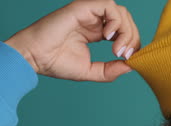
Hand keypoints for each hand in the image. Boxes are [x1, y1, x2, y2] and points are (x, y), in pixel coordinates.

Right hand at [4, 0, 139, 81]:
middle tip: (124, 55)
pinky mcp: (83, 7)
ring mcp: (90, 13)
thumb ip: (111, 70)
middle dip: (132, 38)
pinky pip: (109, 6)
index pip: (125, 31)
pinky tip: (108, 37)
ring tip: (117, 50)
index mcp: (97, 32)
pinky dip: (115, 22)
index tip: (128, 59)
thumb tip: (131, 66)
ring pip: (121, 13)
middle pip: (127, 21)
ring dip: (126, 32)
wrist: (34, 57)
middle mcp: (95, 20)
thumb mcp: (91, 71)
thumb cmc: (56, 63)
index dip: (132, 43)